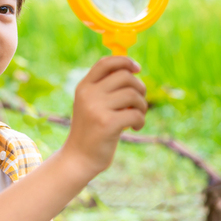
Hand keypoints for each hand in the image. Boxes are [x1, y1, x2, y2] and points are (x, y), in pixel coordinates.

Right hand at [62, 56, 146, 177]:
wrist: (79, 158)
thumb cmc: (92, 129)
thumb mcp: (92, 104)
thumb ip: (106, 88)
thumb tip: (132, 68)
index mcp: (84, 86)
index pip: (106, 62)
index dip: (125, 61)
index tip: (137, 69)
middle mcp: (88, 94)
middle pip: (125, 76)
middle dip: (139, 87)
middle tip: (139, 102)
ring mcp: (96, 108)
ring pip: (133, 94)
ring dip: (142, 105)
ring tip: (138, 115)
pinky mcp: (107, 123)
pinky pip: (135, 113)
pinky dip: (141, 120)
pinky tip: (135, 127)